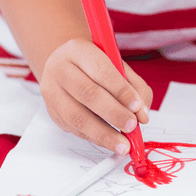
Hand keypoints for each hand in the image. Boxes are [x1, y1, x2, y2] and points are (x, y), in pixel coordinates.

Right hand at [40, 38, 152, 154]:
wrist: (64, 66)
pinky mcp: (53, 112)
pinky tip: (109, 141)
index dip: (120, 90)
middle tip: (132, 126)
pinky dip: (95, 138)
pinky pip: (74, 129)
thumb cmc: (94, 66)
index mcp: (78, 50)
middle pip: (87, 93)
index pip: (101, 70)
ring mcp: (53, 92)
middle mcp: (61, 69)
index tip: (137, 106)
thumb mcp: (117, 65)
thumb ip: (135, 86)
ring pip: (76, 116)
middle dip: (113, 113)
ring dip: (103, 133)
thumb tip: (142, 114)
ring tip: (122, 144)